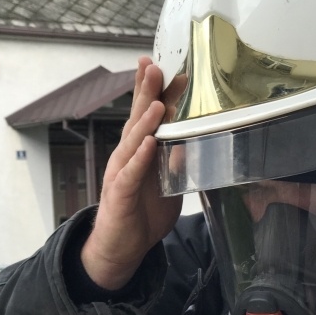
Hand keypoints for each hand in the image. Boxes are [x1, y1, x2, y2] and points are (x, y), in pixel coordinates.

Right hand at [81, 56, 182, 288]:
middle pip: (136, 120)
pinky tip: (147, 143)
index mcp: (140, 152)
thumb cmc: (142, 213)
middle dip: (145, 93)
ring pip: (132, 142)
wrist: (120, 248)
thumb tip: (194, 141)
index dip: (156, 93)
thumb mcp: (167, 183)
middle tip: (153, 66)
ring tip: (156, 102)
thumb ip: (177, 161)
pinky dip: (139, 157)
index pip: (148, 117)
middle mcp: (127, 157)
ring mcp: (121, 174)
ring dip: (144, 121)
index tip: (169, 69)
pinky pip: (130, 173)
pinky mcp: (120, 194)